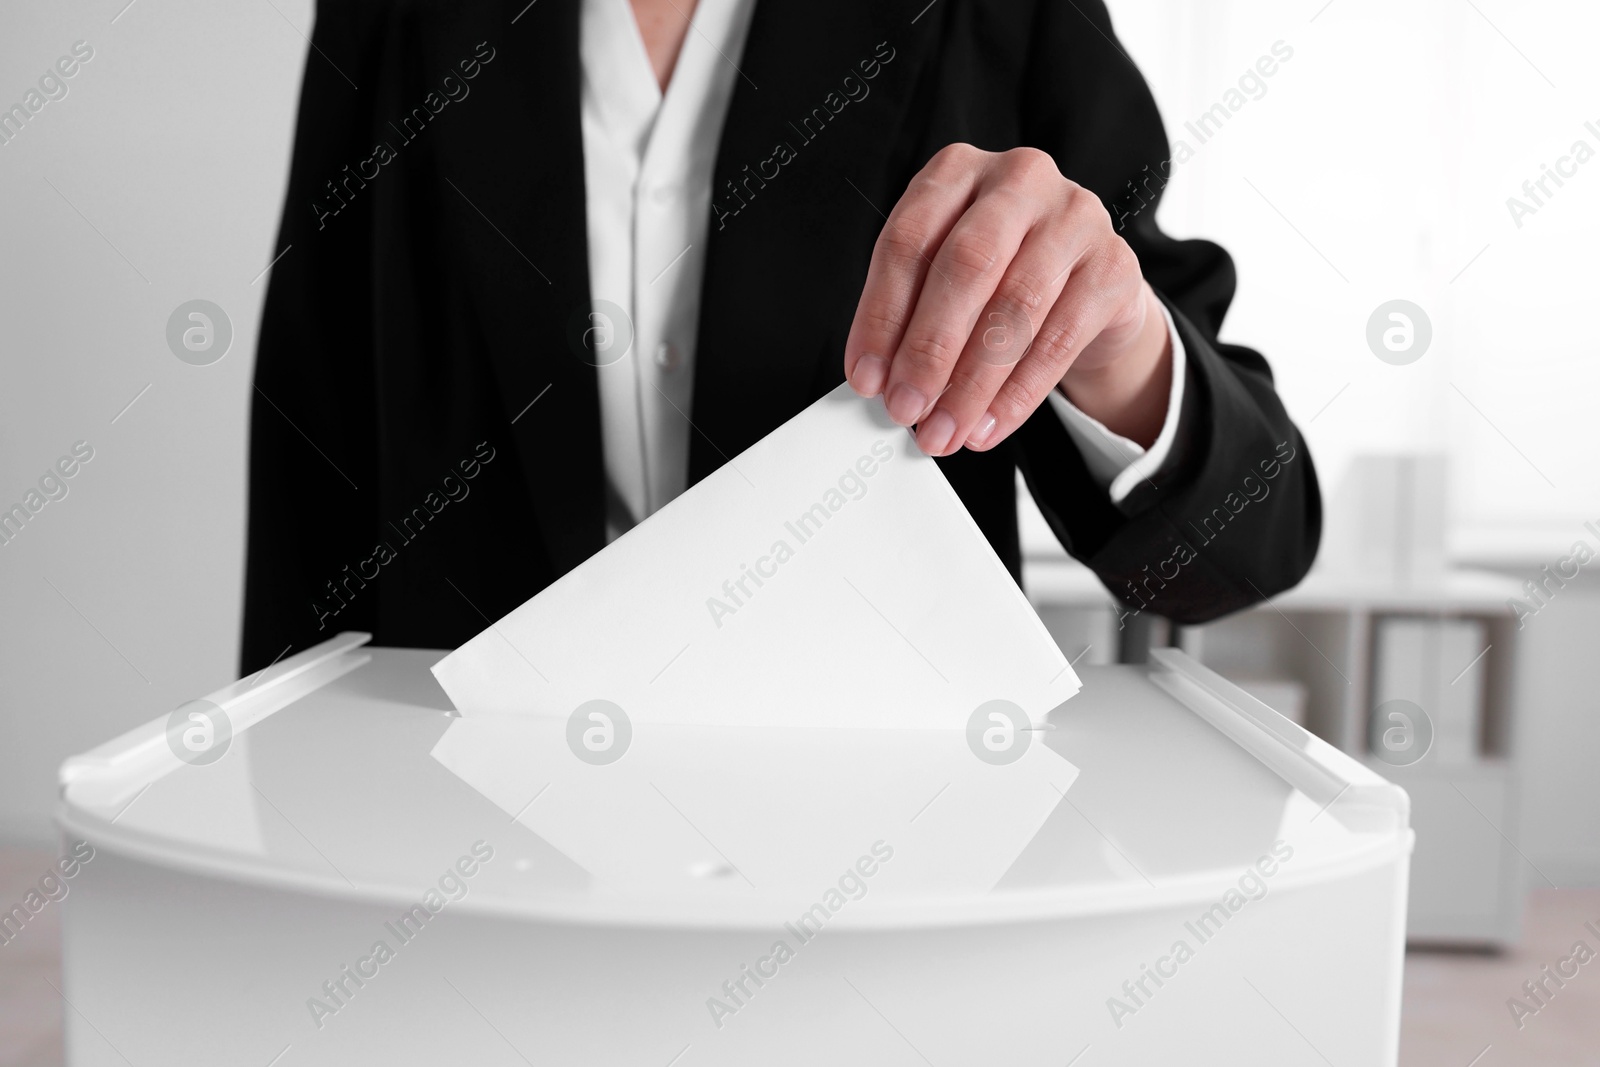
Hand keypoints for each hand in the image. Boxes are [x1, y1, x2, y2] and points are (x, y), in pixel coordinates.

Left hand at [844, 143, 1172, 455]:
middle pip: (965, 266)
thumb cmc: (1000, 274)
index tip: (867, 378)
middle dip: (928, 350)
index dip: (881, 316)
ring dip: (973, 383)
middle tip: (906, 409)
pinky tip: (991, 425)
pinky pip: (1060, 337)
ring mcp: (1075, 215)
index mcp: (958, 169)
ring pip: (1015, 307)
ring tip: (946, 430)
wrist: (1086, 285)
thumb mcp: (944, 278)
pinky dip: (1019, 393)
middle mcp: (1019, 178)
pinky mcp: (1114, 264)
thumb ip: (909, 314)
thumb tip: (878, 380)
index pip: (908, 242)